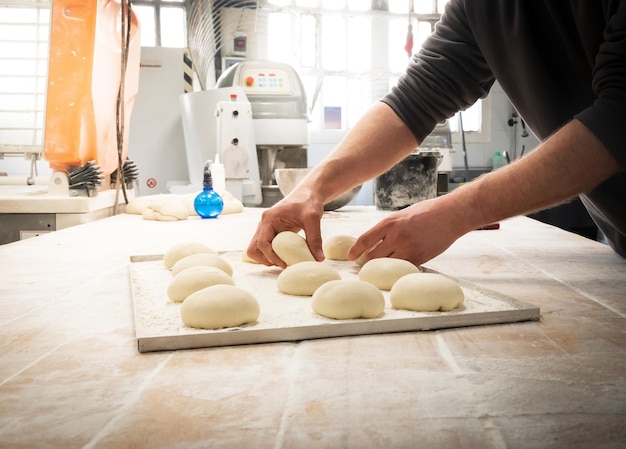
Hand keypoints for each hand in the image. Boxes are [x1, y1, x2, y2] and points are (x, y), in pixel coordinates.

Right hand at [246, 190, 325, 267]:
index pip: (262, 243)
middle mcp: (264, 224)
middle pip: (253, 248)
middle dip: (265, 259)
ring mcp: (266, 228)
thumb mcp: (313, 219)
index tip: (284, 264)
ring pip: (256, 249)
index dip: (271, 257)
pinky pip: (265, 247)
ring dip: (267, 258)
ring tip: (284, 261)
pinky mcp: (271, 232)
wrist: (307, 194)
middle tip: (282, 264)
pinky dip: (272, 254)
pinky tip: (285, 256)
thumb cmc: (308, 202)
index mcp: (269, 219)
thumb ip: (315, 238)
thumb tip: (319, 259)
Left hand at [348, 197, 466, 266]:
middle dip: (366, 263)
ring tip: (380, 270)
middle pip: (373, 257)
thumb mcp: (402, 215)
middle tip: (364, 267)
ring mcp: (408, 248)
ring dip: (382, 269)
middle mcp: (396, 236)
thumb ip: (388, 228)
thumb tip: (374, 241)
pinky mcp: (419, 258)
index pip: (364, 239)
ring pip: (387, 265)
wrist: (451, 214)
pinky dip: (399, 270)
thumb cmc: (427, 212)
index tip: (351, 256)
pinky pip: (403, 268)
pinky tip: (398, 270)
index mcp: (389, 222)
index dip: (355, 250)